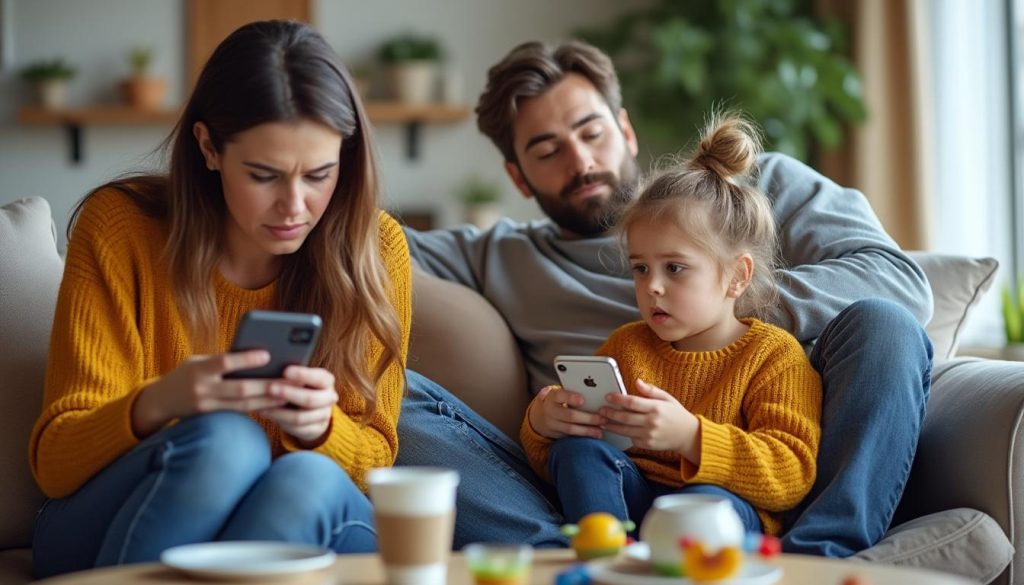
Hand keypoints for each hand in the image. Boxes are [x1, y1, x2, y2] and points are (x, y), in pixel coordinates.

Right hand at [132, 350, 285, 436]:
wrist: (159, 401)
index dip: (246, 360)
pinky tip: (274, 404)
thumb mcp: (197, 362)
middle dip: (266, 386)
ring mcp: (206, 406)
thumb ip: (220, 361)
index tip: (268, 355)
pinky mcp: (211, 417)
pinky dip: (257, 407)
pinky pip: (238, 412)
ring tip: (288, 394)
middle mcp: (202, 389)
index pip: (224, 362)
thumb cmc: (185, 374)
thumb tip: (255, 355)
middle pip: (239, 389)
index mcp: (199, 369)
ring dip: (268, 400)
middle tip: (289, 381)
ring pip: (243, 405)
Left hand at [257, 365, 338, 444]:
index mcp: (327, 381)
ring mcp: (324, 415)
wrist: (310, 408)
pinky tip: (267, 414)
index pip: (319, 378)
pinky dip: (280, 421)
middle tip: (270, 388)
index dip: (302, 375)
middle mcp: (329, 398)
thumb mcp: (299, 377)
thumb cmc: (299, 386)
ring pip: (301, 417)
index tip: (285, 371)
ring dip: (280, 412)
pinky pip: (296, 429)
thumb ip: (291, 374)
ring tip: (262, 405)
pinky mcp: (316, 430)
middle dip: (289, 394)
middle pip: (310, 399)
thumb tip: (271, 368)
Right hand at [527, 385, 606, 439]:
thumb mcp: (560, 394)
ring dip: (588, 429)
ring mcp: (552, 423)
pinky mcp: (557, 434)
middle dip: (587, 418)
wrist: (542, 416)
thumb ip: (570, 392)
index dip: (570, 397)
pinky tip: (595, 434)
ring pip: (571, 428)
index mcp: (552, 396)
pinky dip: (584, 435)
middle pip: (569, 415)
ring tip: (601, 429)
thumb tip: (588, 387)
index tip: (582, 400)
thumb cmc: (558, 401)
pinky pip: (571, 435)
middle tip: (602, 418)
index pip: (560, 395)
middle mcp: (550, 410)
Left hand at [600, 378, 699, 459]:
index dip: (618, 399)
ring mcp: (649, 435)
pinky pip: (631, 438)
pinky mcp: (647, 445)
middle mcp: (652, 422)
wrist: (688, 436)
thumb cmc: (676, 414)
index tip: (608, 396)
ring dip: (611, 425)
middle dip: (610, 413)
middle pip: (625, 417)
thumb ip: (650, 390)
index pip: (632, 402)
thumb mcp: (667, 398)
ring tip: (602, 421)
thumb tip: (637, 381)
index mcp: (656, 407)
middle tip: (600, 410)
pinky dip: (623, 434)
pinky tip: (617, 429)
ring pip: (624, 430)